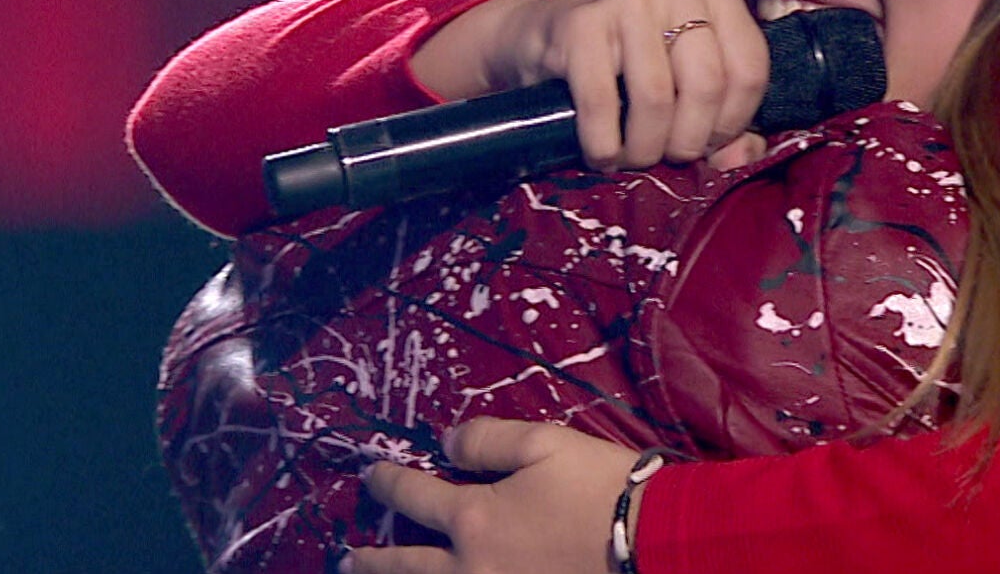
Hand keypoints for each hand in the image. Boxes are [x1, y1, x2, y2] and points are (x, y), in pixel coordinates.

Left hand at [342, 418, 639, 573]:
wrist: (651, 542)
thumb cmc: (599, 487)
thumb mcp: (545, 443)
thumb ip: (489, 439)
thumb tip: (446, 442)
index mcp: (473, 518)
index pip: (413, 497)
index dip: (387, 483)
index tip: (370, 475)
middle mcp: (469, 567)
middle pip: (406, 564)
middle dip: (371, 557)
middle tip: (348, 555)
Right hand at [412, 0, 769, 167]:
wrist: (543, 40)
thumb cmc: (626, 67)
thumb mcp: (683, 85)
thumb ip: (724, 123)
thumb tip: (742, 158)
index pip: (750, 71)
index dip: (731, 124)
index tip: (705, 145)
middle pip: (707, 85)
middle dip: (686, 141)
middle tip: (663, 157)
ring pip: (657, 97)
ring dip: (643, 147)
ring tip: (631, 157)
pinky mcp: (581, 23)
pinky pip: (603, 100)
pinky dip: (604, 143)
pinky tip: (602, 154)